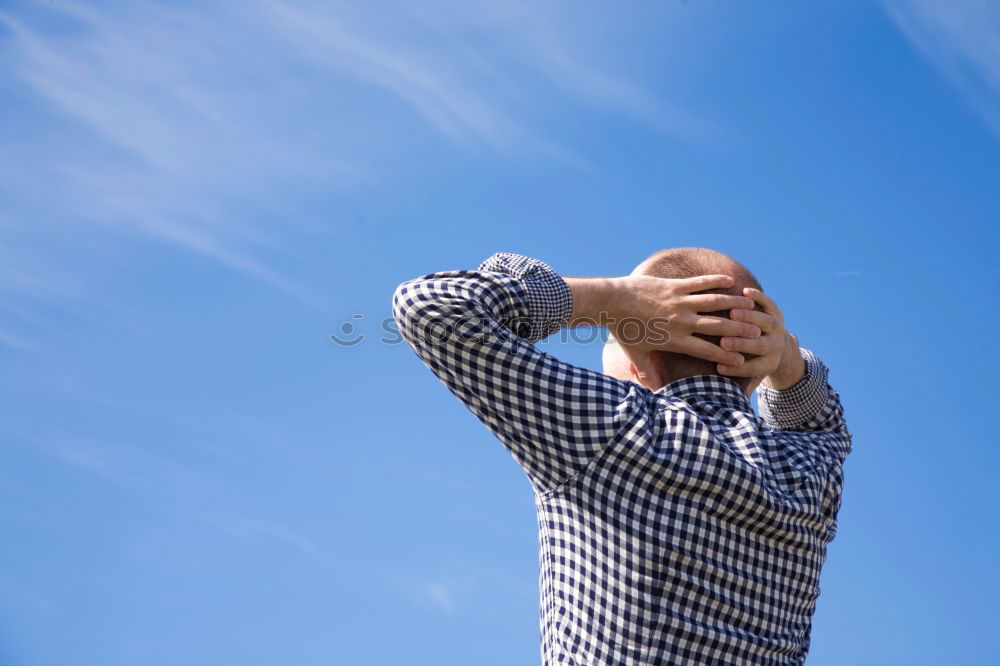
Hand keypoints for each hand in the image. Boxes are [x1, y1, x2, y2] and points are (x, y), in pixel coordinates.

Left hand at [608, 274, 760, 365]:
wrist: (611, 302)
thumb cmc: (623, 330)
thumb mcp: (636, 355)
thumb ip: (647, 374)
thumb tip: (654, 393)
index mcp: (675, 340)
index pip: (707, 351)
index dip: (727, 356)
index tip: (743, 361)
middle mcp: (681, 321)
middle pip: (718, 327)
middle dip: (740, 330)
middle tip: (758, 331)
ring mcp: (679, 301)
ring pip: (714, 302)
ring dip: (734, 303)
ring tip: (750, 304)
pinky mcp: (674, 286)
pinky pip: (700, 283)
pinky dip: (716, 281)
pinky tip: (731, 281)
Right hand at [717, 288, 803, 388]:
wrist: (778, 347)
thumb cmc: (752, 362)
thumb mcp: (749, 377)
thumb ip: (737, 386)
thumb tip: (721, 402)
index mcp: (768, 364)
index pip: (752, 368)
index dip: (736, 368)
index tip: (718, 366)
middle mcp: (775, 347)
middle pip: (759, 346)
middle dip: (741, 343)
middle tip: (723, 341)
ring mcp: (778, 328)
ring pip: (765, 322)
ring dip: (749, 317)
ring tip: (731, 313)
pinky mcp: (777, 312)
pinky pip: (769, 303)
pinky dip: (759, 297)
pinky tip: (744, 292)